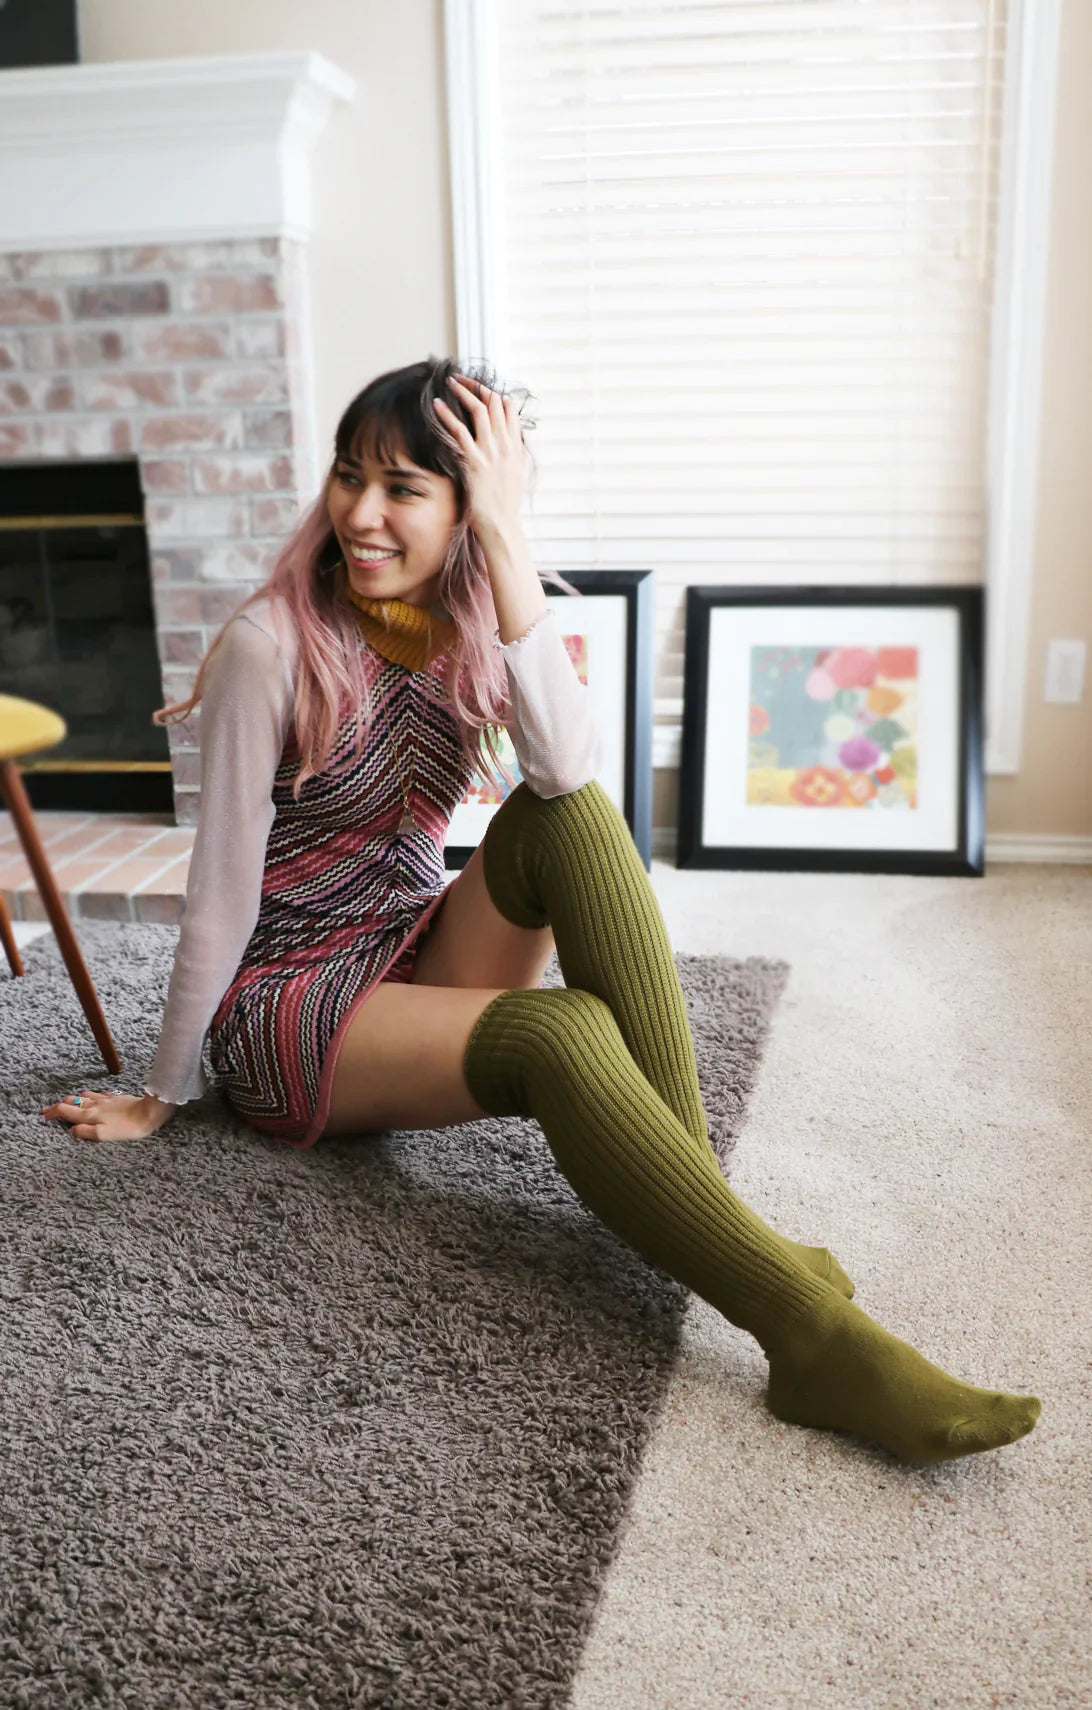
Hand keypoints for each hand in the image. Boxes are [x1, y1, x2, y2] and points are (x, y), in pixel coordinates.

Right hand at [40, 1089, 177, 1141]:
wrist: (149, 1112)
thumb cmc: (127, 1127)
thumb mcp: (104, 1135)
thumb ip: (85, 1132)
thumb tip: (71, 1130)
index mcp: (89, 1115)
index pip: (65, 1110)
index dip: (53, 1112)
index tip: (45, 1115)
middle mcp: (95, 1104)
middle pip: (72, 1101)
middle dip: (60, 1105)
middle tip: (51, 1110)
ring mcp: (106, 1099)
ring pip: (85, 1096)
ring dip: (74, 1099)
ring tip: (69, 1103)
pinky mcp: (116, 1097)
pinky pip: (98, 1095)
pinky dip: (90, 1097)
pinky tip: (94, 1099)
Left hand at [432, 373, 527, 542]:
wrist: (502, 527)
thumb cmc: (504, 508)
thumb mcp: (513, 477)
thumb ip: (508, 458)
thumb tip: (501, 448)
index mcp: (516, 448)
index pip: (509, 408)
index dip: (493, 393)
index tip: (479, 387)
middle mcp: (506, 446)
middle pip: (494, 403)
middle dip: (476, 385)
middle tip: (460, 378)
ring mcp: (492, 453)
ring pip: (479, 410)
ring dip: (463, 392)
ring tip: (450, 382)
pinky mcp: (475, 463)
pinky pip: (460, 432)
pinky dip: (447, 415)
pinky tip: (437, 405)